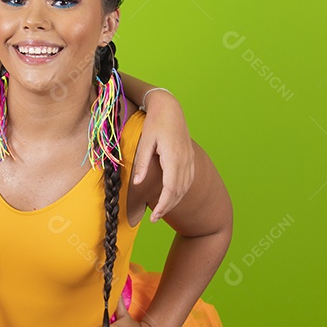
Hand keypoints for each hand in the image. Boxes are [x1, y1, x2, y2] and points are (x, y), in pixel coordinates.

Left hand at [131, 90, 193, 220]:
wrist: (170, 107)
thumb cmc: (155, 123)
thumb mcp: (145, 142)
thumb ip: (142, 163)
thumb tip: (136, 183)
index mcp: (174, 158)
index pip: (171, 189)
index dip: (163, 206)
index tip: (153, 218)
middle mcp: (185, 161)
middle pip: (179, 192)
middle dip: (168, 207)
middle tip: (154, 218)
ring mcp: (189, 159)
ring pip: (185, 187)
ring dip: (174, 201)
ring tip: (161, 210)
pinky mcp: (189, 157)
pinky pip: (188, 180)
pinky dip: (180, 191)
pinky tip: (172, 196)